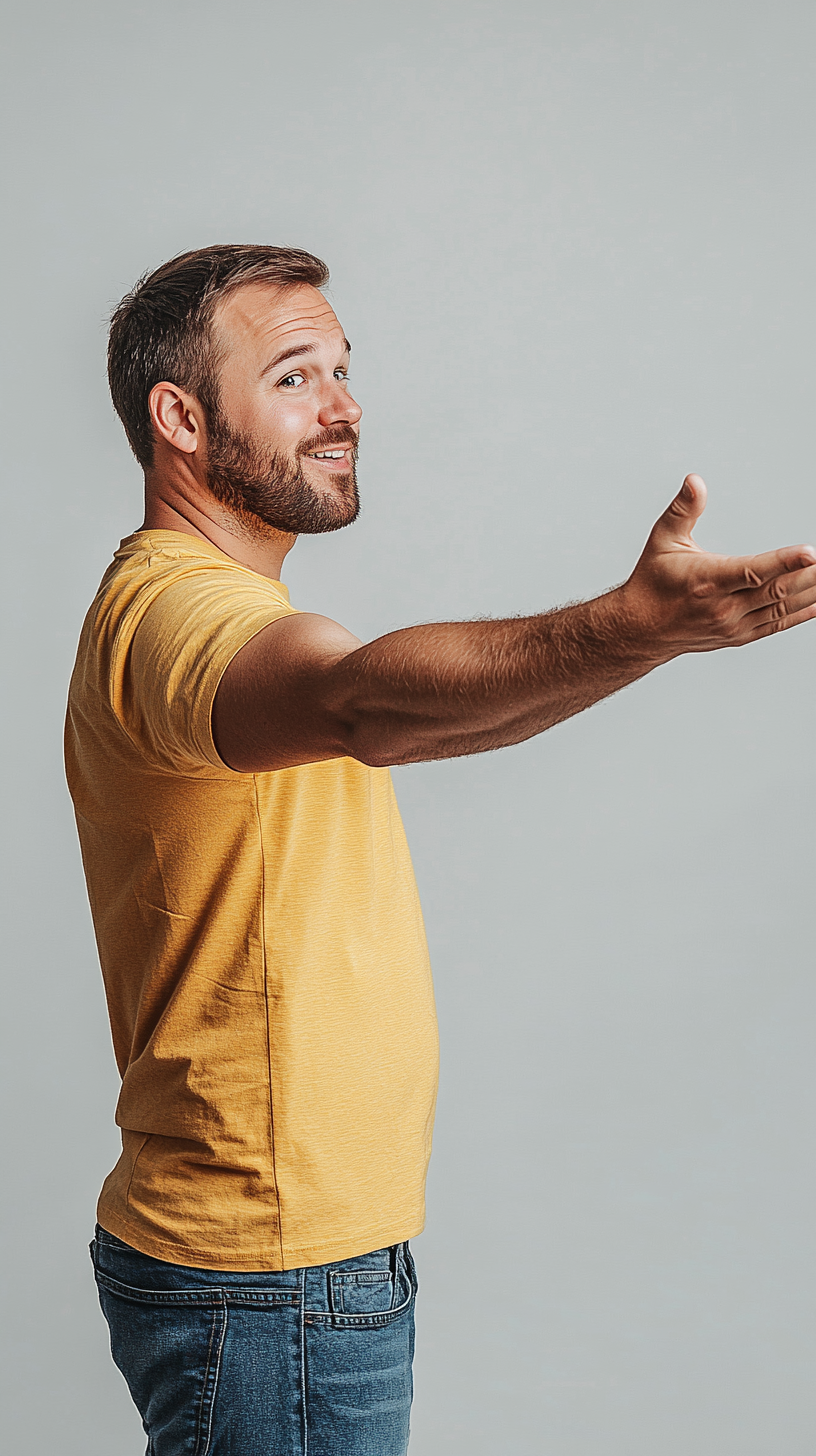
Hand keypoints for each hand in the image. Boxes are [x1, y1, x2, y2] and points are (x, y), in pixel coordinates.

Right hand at [620, 474, 815, 657]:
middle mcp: (723, 607)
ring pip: (783, 607)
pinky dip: (803, 612)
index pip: (753, 571)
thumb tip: (695, 482)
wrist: (640, 629)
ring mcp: (734, 625)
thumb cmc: (652, 582)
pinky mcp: (740, 636)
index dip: (784, 561)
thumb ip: (683, 509)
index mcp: (707, 581)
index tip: (809, 552)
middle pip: (778, 590)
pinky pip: (778, 624)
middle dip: (811, 574)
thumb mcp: (662, 540)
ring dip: (812, 590)